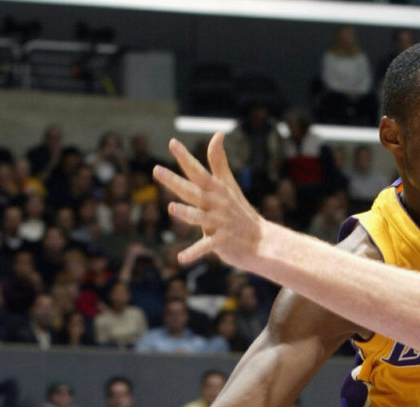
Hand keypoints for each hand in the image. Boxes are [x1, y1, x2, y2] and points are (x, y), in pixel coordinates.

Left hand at [154, 135, 264, 270]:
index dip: (185, 158)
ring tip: (172, 207)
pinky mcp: (222, 243)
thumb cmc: (241, 212)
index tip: (172, 143)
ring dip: (187, 213)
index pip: (198, 171)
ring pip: (200, 217)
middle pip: (193, 191)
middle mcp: (217, 205)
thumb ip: (218, 161)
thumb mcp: (229, 185)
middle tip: (156, 170)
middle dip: (175, 181)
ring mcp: (220, 224)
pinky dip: (193, 254)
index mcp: (217, 190)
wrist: (263, 242)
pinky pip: (205, 247)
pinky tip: (180, 259)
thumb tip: (218, 134)